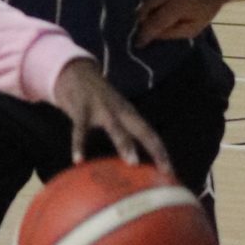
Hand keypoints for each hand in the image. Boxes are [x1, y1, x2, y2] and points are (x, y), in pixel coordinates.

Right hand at [53, 57, 173, 173]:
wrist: (75, 71)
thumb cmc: (97, 100)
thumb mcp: (114, 113)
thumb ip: (122, 133)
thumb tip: (128, 165)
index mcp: (129, 114)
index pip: (151, 134)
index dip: (161, 152)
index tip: (170, 173)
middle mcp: (120, 110)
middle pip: (142, 130)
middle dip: (155, 149)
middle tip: (163, 170)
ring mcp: (102, 108)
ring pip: (116, 127)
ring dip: (126, 144)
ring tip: (133, 163)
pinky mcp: (81, 108)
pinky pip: (80, 129)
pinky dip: (79, 144)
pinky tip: (78, 160)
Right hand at [136, 0, 221, 45]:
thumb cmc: (207, 7)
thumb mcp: (194, 27)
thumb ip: (173, 32)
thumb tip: (154, 35)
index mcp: (178, 5)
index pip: (155, 22)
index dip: (146, 33)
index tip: (139, 43)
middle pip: (145, 6)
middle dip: (141, 19)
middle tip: (140, 28)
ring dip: (143, 8)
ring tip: (144, 18)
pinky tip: (149, 5)